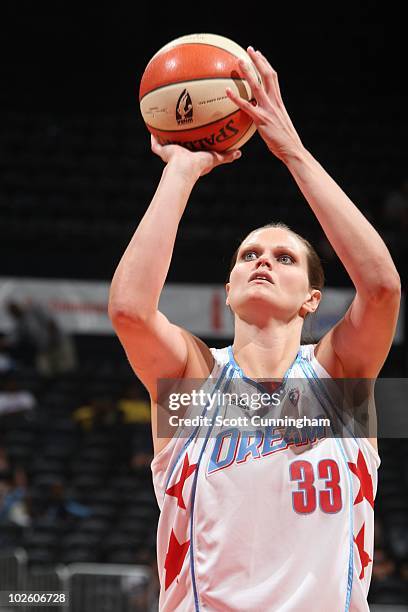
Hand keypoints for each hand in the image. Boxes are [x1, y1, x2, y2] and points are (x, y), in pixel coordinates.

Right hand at [150, 135, 241, 178]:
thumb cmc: (200, 164)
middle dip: (179, 137)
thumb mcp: (216, 158)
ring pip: (165, 144)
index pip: (193, 148)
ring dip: (164, 135)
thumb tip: (239, 153)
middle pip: (178, 145)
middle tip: (180, 126)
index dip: (194, 141)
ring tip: (163, 122)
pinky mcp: (161, 151)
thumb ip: (227, 156)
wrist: (184, 168)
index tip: (196, 134)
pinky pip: (155, 143)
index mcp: (191, 157)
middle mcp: (180, 155)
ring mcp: (170, 153)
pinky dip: (153, 137)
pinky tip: (151, 126)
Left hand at [226, 47, 303, 161]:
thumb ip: (268, 116)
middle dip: (259, 60)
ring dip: (247, 72)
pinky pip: (247, 106)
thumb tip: (257, 114)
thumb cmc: (284, 141)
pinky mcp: (262, 120)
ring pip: (257, 86)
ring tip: (238, 61)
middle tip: (249, 49)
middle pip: (267, 75)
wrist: (292, 150)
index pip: (273, 77)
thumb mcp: (278, 125)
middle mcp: (275, 102)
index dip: (266, 64)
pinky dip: (236, 97)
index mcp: (279, 101)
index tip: (258, 54)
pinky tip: (226, 91)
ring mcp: (269, 110)